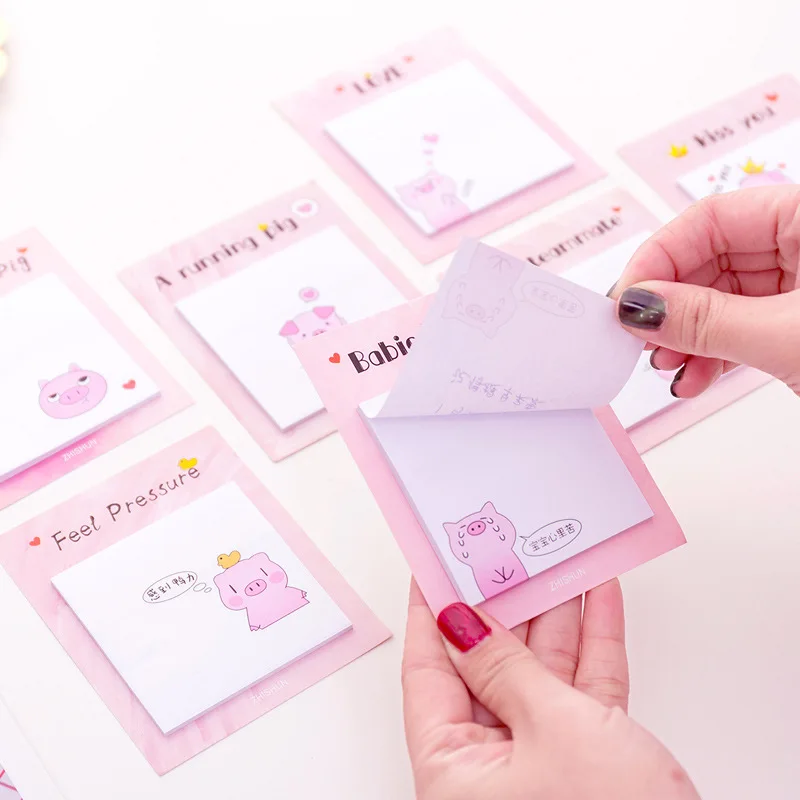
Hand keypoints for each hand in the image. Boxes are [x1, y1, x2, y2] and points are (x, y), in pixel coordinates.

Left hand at [402, 581, 697, 799]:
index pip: (429, 673)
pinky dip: (593, 645)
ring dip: (554, 617)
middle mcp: (491, 769)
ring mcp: (542, 764)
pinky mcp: (589, 763)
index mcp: (454, 770)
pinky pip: (583, 691)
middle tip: (504, 555)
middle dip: (503, 608)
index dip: (432, 615)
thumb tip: (462, 624)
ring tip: (553, 563)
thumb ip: (506, 669)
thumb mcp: (550, 730)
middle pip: (486, 668)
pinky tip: (597, 600)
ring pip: (540, 674)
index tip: (435, 568)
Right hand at [610, 186, 799, 397]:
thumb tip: (641, 308)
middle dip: (669, 307)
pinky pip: (742, 327)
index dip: (659, 258)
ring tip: (668, 363)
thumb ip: (708, 320)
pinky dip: (713, 352)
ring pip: (721, 299)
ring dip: (685, 336)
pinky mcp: (798, 323)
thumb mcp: (787, 335)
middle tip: (638, 337)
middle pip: (709, 261)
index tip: (626, 301)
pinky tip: (694, 376)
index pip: (710, 219)